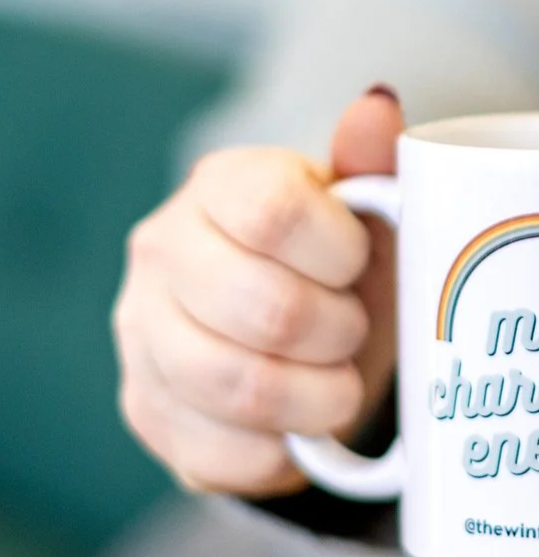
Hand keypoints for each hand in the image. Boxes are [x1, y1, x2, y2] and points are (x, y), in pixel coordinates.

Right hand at [114, 89, 405, 496]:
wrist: (310, 339)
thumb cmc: (348, 263)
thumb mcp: (376, 211)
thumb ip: (376, 162)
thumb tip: (378, 104)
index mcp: (222, 184)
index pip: (274, 212)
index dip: (340, 252)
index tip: (363, 264)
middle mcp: (164, 251)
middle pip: (264, 308)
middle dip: (337, 334)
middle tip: (357, 335)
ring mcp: (143, 333)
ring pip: (237, 385)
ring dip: (315, 398)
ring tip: (341, 388)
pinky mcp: (148, 410)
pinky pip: (218, 452)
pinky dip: (280, 452)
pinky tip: (301, 430)